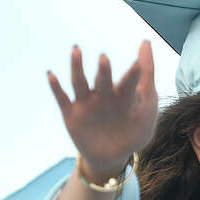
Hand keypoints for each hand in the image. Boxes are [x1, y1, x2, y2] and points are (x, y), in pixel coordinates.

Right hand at [47, 41, 157, 178]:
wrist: (113, 157)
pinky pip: (62, 99)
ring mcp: (86, 105)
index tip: (138, 62)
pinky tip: (51, 74)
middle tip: (105, 59)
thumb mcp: (147, 112)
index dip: (133, 74)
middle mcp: (103, 97)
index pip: (129, 83)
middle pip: (103, 81)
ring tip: (76, 50)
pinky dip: (56, 87)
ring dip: (77, 68)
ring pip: (80, 84)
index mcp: (123, 96)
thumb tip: (146, 42)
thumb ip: (148, 81)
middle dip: (104, 71)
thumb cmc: (133, 131)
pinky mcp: (72, 115)